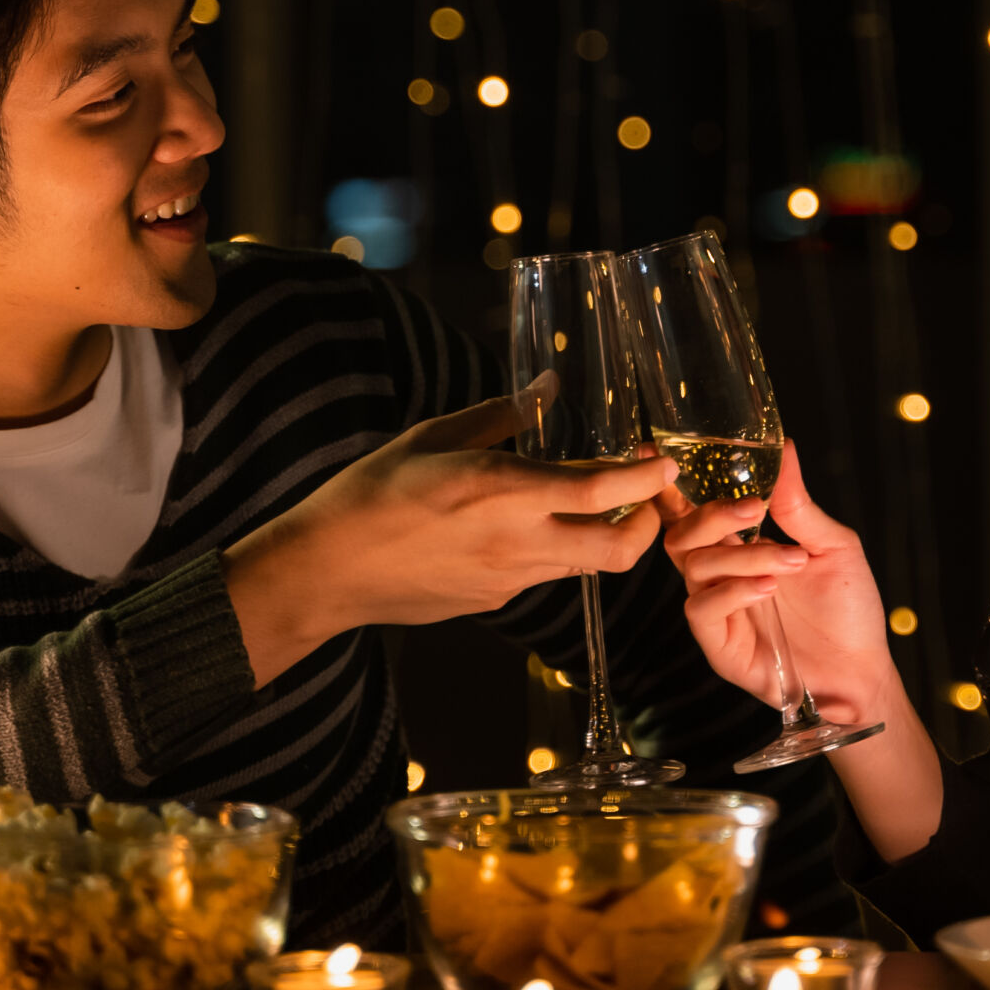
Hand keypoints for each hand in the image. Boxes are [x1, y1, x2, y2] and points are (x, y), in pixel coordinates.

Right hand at [222, 387, 673, 681]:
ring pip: (584, 566)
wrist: (327, 570)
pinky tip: (520, 529)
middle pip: (619, 550)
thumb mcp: (434, 436)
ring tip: (586, 505)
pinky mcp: (493, 602)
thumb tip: (548, 387)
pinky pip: (541, 576)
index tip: (662, 461)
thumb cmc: (372, 492)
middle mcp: (518, 542)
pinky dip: (551, 552)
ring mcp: (509, 580)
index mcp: (505, 491)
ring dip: (600, 538)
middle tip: (644, 499)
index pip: (603, 489)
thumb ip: (502, 415)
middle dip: (648, 525)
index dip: (647, 477)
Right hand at [658, 442, 894, 718]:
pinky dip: (733, 590)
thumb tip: (785, 448)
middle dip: (711, 515)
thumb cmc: (847, 608)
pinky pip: (702, 608)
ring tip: (790, 561)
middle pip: (680, 534)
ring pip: (694, 566)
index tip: (670, 459)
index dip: (673, 489)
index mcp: (740, 546)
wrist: (861, 670)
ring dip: (741, 555)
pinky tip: (768, 587)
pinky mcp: (718, 645)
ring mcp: (717, 610)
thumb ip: (798, 504)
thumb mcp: (832, 546)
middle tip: (756, 509)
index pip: (693, 512)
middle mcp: (720, 575)